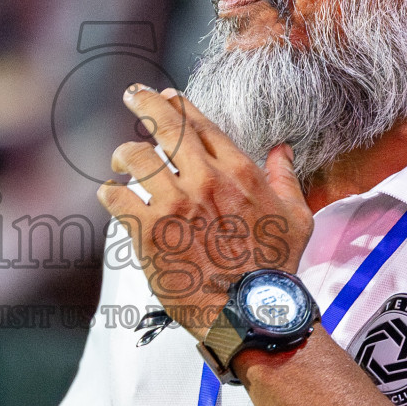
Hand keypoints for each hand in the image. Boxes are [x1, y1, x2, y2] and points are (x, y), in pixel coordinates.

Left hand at [96, 84, 314, 340]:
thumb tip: (281, 150)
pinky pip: (117, 197)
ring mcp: (174, 203)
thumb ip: (285, 178)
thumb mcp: (296, 217)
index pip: (201, 123)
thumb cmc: (275, 268)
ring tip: (120, 160)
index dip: (180, 104)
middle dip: (145, 104)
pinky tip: (110, 194)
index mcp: (238, 171)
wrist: (250, 310)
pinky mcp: (149, 230)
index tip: (168, 96)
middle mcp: (204, 179)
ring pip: (135, 157)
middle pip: (165, 125)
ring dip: (124, 154)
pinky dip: (110, 192)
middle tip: (133, 95)